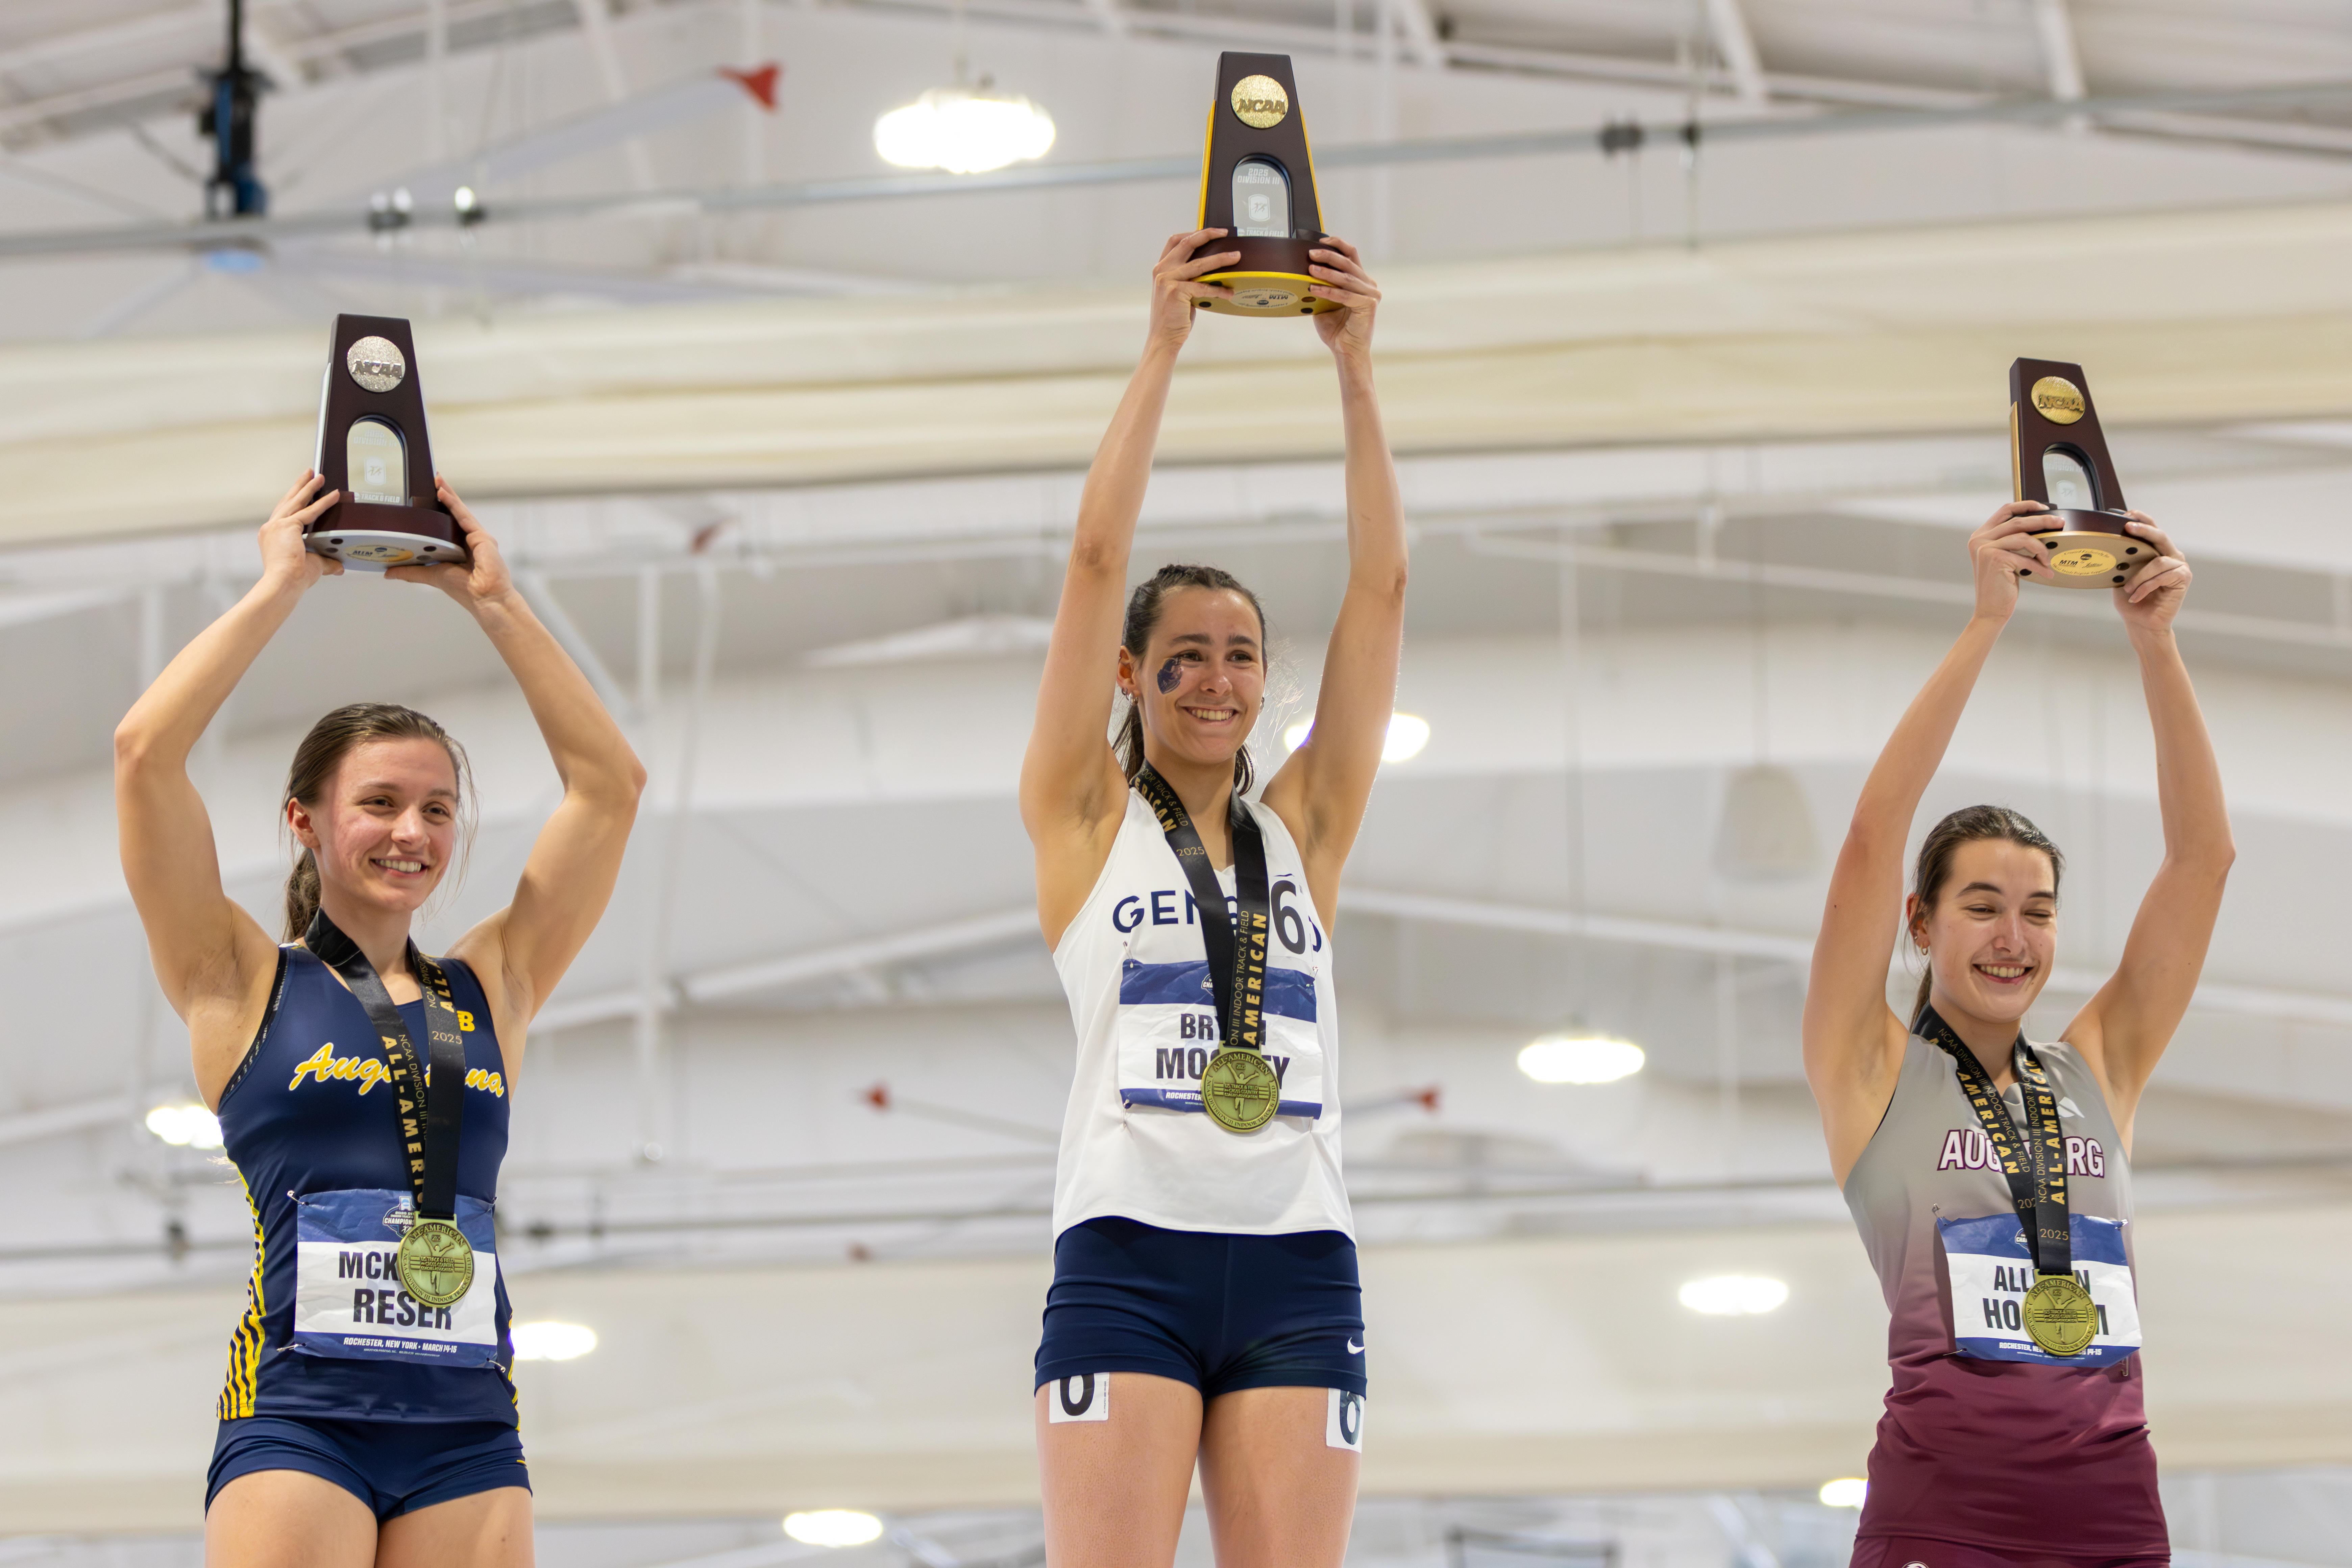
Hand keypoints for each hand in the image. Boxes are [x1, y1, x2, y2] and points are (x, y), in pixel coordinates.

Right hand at [259, 469, 342, 588]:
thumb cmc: (293, 579)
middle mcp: (271, 529)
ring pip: (296, 501)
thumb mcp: (312, 567)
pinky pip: (310, 511)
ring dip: (309, 487)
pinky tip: (334, 494)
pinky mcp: (287, 526)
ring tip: (318, 476)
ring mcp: (276, 525)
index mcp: (273, 537)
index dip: (295, 501)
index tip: (302, 491)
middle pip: (288, 501)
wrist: (283, 583)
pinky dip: (323, 502)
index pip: (286, 514)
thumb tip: (338, 567)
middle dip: (299, 486)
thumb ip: (326, 563)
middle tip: (308, 473)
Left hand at [386, 476, 513, 611]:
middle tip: (431, 479)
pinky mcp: (483, 537)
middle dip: (443, 495)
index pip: (446, 524)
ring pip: (459, 511)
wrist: (485, 598)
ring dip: (447, 494)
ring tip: (436, 479)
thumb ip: (411, 571)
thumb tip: (388, 572)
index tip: (426, 494)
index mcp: (459, 548)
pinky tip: (442, 493)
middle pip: (453, 513)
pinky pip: (464, 516)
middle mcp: (470, 541)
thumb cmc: (466, 590)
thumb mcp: (432, 575)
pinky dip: (453, 504)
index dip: (437, 508)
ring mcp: (477, 538)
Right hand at [1148, 227, 1236, 347]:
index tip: (1210, 231)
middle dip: (1208, 234)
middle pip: (1187, 243)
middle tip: (1225, 233)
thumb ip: (1187, 278)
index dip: (1193, 232)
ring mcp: (1168, 280)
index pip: (1175, 241)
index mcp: (1161, 268)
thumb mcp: (1177, 292)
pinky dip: (1219, 289)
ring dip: (1221, 259)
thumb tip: (1210, 270)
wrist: (1163, 338)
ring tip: (1236, 256)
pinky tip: (1230, 292)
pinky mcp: (1177, 292)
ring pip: (1200, 263)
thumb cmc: (1173, 317)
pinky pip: (1204, 286)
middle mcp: (1162, 270)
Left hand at [1307, 235, 1379, 358]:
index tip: (1321, 241)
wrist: (1345, 351)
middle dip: (1328, 256)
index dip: (1338, 244)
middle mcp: (1368, 285)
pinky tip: (1314, 288)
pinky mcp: (1369, 305)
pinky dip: (1329, 291)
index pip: (1351, 255)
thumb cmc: (1336, 328)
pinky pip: (1345, 294)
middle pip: (1348, 263)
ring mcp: (1371, 294)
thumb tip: (1305, 271)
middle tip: (1311, 253)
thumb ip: (1321, 285)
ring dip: (1326, 273)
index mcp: (1360, 281)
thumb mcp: (1324, 301)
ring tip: (1310, 269)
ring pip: (1346, 278)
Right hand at [1968, 500, 2054, 620]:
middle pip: (2018, 521)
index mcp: (1980, 536)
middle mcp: (1980, 539)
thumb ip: (2013, 541)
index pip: (2005, 510)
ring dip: (2042, 547)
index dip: (2026, 506)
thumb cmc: (1999, 586)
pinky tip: (2045, 573)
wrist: (1990, 609)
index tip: (2044, 508)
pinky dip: (2039, 565)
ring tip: (2048, 559)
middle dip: (2043, 521)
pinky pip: (2025, 556)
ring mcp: (1985, 548)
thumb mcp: (2004, 558)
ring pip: (2024, 536)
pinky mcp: (1995, 558)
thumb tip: (2041, 528)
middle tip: (2060, 523)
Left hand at [2112, 512, 2189, 632]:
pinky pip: (2162, 576)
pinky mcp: (2183, 578)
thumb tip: (2106, 545)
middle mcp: (2171, 555)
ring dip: (2139, 576)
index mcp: (2156, 552)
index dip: (2142, 520)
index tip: (2128, 513)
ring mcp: (2179, 566)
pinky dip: (2146, 586)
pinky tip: (2136, 596)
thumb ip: (2122, 560)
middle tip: (2127, 527)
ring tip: (2127, 589)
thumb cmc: (2131, 599)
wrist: (2141, 622)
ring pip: (2158, 561)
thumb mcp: (2121, 576)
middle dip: (2144, 530)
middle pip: (2160, 537)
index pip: (2152, 530)